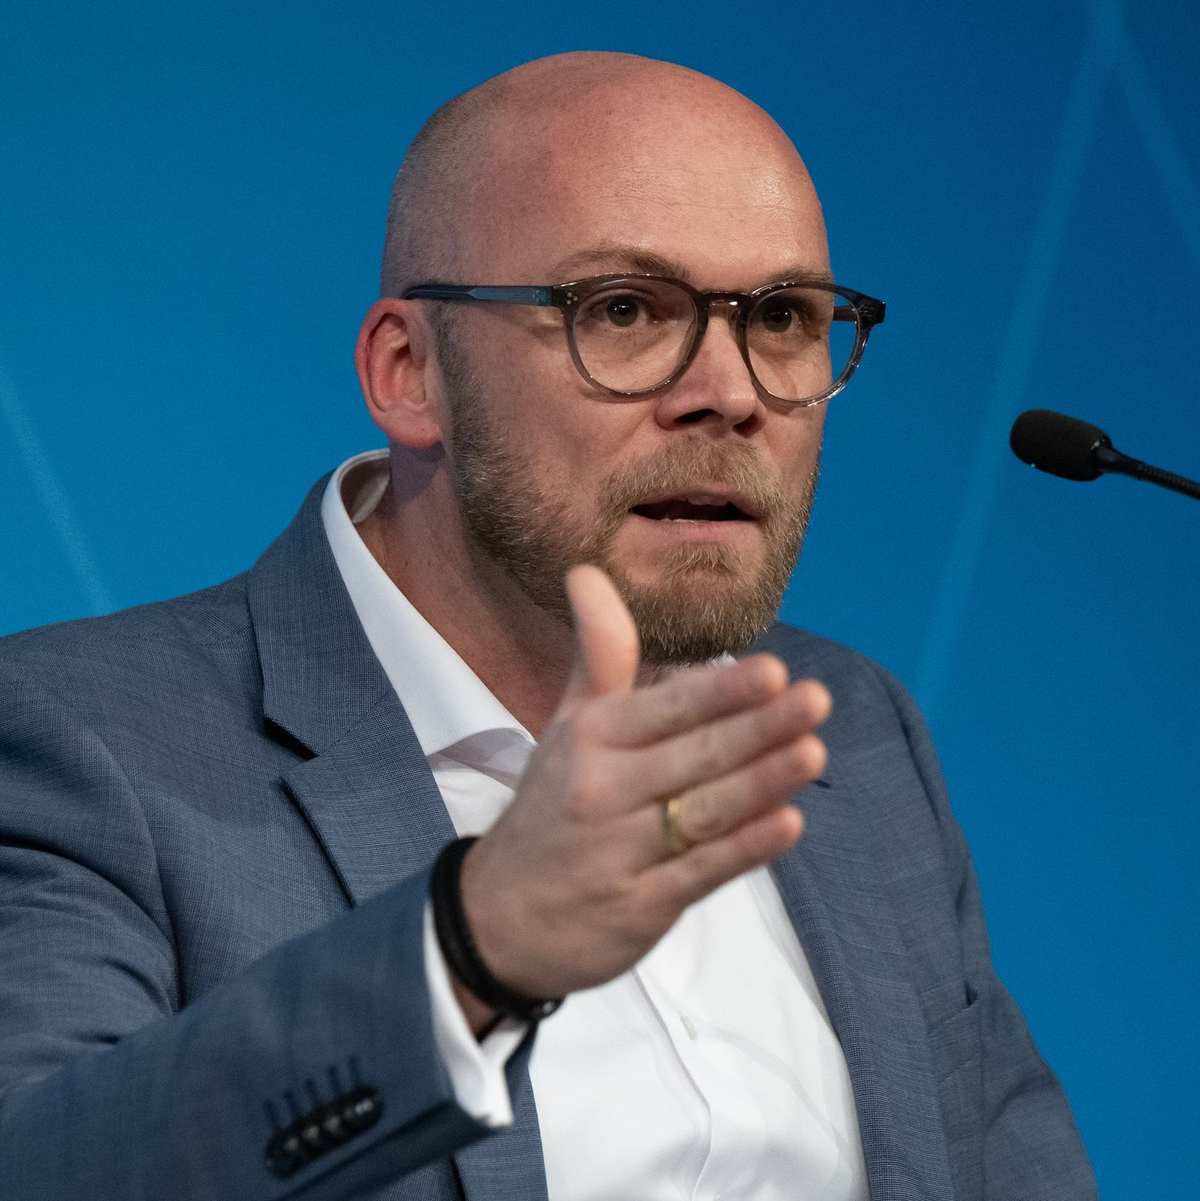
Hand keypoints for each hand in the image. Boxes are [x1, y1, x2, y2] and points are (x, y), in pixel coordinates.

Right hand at [458, 564, 829, 1010]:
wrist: (499, 917)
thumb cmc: (552, 805)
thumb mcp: (567, 725)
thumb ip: (598, 655)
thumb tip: (587, 570)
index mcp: (590, 738)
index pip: (664, 709)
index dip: (718, 691)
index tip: (772, 670)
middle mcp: (603, 790)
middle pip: (693, 758)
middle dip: (757, 729)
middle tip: (816, 700)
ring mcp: (622, 853)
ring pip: (704, 812)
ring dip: (763, 783)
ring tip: (813, 752)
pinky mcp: (640, 906)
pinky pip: (701, 873)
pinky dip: (745, 850)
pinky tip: (788, 824)